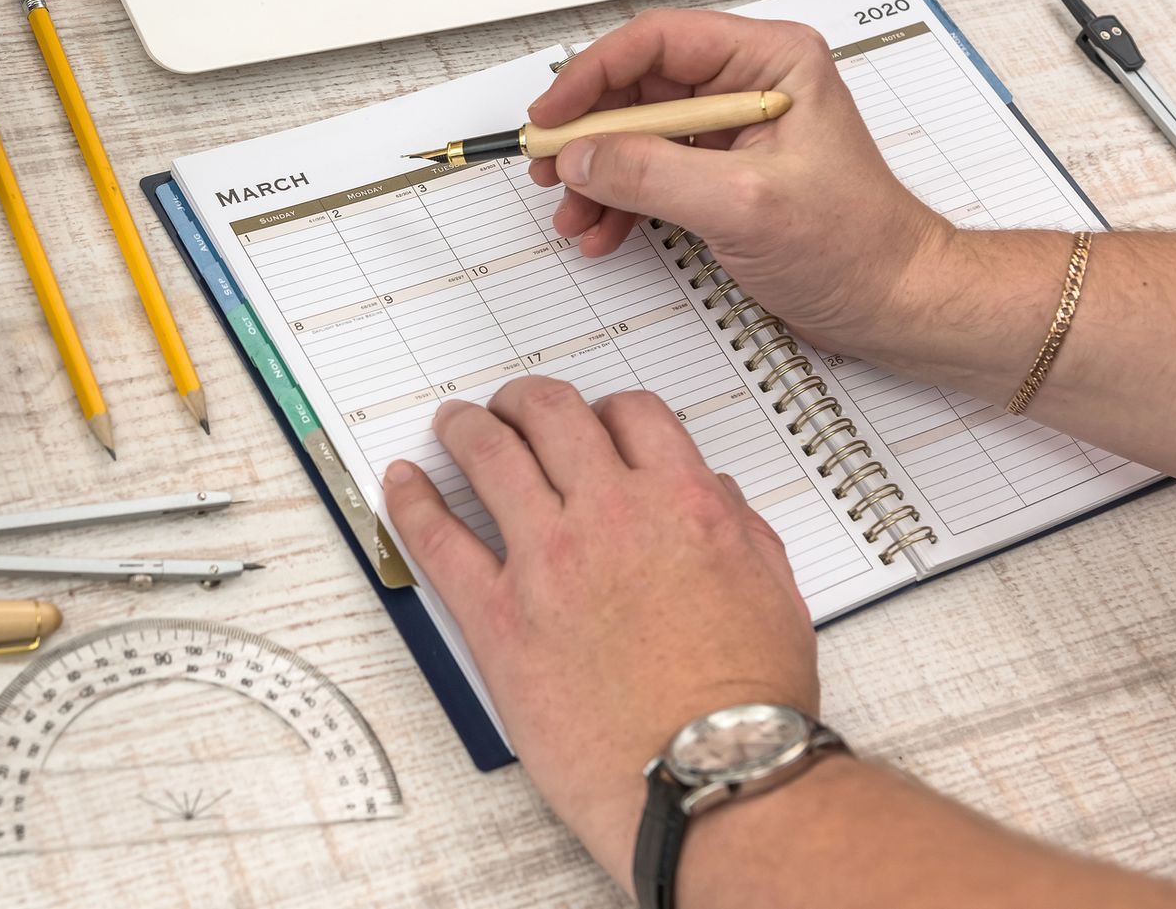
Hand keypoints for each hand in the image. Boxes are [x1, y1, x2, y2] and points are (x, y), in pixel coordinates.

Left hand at [381, 378, 815, 885]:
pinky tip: (402, 482)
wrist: (710, 776)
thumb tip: (713, 492)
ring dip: (466, 427)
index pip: (630, 415)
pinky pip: (437, 538)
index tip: (590, 423)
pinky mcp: (497, 616)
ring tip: (454, 423)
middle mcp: (610, 515)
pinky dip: (411, 501)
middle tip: (510, 407)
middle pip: (551, 415)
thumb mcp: (774, 593)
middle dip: (525, 400)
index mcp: (683, 503)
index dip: (605, 410)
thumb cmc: (748, 704)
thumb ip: (741, 529)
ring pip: (489, 455)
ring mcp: (547, 560)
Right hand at [528, 9, 949, 354]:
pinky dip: (620, 201)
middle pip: (640, 88)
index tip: (552, 116)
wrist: (892, 302)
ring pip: (638, 133)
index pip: (659, 41)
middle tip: (548, 166)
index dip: (594, 75)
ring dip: (597, 174)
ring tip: (572, 213)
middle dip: (589, 134)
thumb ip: (652, 175)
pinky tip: (603, 232)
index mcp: (771, 61)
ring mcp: (734, 130)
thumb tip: (580, 156)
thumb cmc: (856, 247)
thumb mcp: (744, 205)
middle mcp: (750, 84)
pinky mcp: (723, 173)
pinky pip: (652, 172)